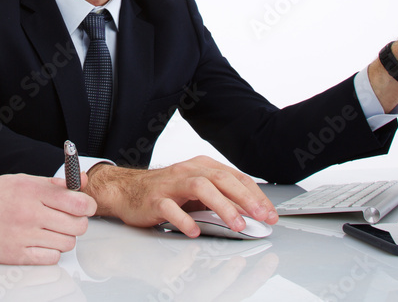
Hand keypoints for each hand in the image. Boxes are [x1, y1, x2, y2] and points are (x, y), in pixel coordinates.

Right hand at [0, 173, 95, 264]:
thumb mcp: (17, 181)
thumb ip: (50, 184)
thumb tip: (81, 182)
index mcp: (29, 189)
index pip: (76, 201)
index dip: (87, 205)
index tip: (85, 206)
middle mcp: (27, 212)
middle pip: (77, 225)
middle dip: (78, 222)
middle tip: (68, 219)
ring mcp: (21, 236)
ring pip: (67, 243)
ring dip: (64, 238)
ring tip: (50, 231)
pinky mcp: (15, 256)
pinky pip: (51, 258)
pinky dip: (50, 252)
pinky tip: (40, 243)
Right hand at [83, 156, 277, 237]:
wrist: (127, 190)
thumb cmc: (166, 191)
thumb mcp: (197, 191)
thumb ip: (221, 197)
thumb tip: (250, 211)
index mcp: (202, 166)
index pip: (235, 177)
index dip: (255, 195)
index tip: (270, 213)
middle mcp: (188, 171)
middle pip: (221, 179)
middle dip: (245, 198)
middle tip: (261, 216)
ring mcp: (171, 184)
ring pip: (200, 188)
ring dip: (222, 206)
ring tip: (237, 225)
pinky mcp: (154, 199)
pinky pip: (170, 208)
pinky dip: (184, 219)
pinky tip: (194, 230)